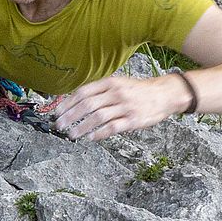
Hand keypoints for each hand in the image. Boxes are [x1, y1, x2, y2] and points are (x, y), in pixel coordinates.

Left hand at [52, 75, 182, 141]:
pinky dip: (100, 133)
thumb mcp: (118, 83)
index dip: (68, 102)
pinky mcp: (133, 120)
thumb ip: (99, 91)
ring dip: (81, 127)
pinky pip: (113, 127)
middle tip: (59, 125)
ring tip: (71, 135)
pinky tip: (91, 137)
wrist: (164, 94)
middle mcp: (116, 93)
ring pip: (97, 117)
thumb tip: (76, 101)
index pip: (83, 92)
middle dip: (70, 116)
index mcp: (109, 82)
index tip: (57, 112)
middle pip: (87, 105)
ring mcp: (125, 107)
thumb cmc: (137, 90)